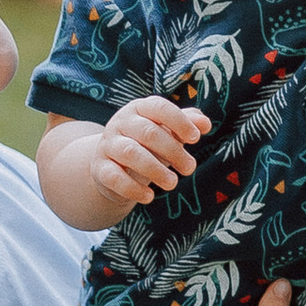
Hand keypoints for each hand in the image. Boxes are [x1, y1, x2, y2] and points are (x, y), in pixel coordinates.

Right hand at [91, 93, 208, 210]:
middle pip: (148, 132)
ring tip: (173, 184)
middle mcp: (120, 122)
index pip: (159, 108)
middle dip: (173, 151)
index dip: (179, 122)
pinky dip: (133, 189)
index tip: (196, 138)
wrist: (112, 164)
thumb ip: (186, 123)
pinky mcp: (99, 168)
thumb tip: (205, 123)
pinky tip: (149, 197)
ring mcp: (107, 145)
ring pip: (131, 153)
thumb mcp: (167, 131)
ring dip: (155, 170)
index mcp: (139, 108)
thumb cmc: (147, 144)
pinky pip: (114, 177)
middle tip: (190, 168)